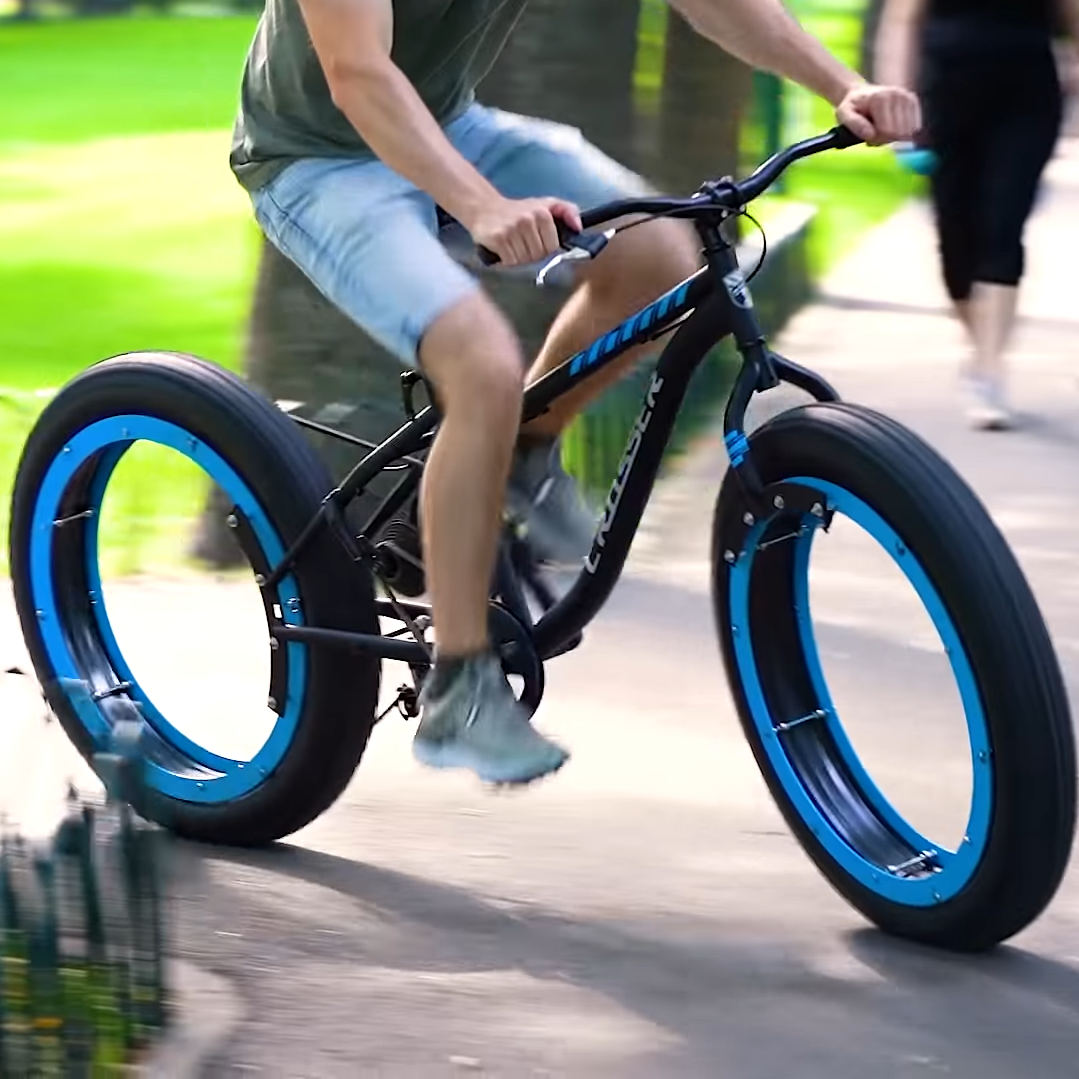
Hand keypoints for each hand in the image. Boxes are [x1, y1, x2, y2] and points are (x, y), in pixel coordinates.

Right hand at [466, 196, 581, 266]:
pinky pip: (510, 261)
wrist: (485, 208)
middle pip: (539, 255)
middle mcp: (527, 219)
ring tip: (513, 246)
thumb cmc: (518, 211)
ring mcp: (511, 229)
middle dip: (532, 254)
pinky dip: (507, 260)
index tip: (537, 242)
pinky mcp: (498, 238)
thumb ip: (567, 210)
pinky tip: (504, 249)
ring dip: (519, 258)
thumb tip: (579, 227)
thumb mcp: (545, 204)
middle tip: (523, 243)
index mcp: (542, 212)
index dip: (546, 249)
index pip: (553, 247)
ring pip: (525, 260)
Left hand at [836, 83, 922, 145]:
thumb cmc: (852, 107)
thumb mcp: (844, 115)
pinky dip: (902, 132)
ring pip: (907, 132)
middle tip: (873, 134)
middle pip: (898, 133)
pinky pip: (913, 128)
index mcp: (880, 98)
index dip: (876, 140)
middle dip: (885, 139)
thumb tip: (870, 135)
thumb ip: (854, 125)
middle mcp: (897, 95)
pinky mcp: (913, 101)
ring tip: (882, 130)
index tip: (867, 136)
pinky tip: (892, 126)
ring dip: (894, 137)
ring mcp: (907, 97)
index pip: (886, 132)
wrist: (861, 94)